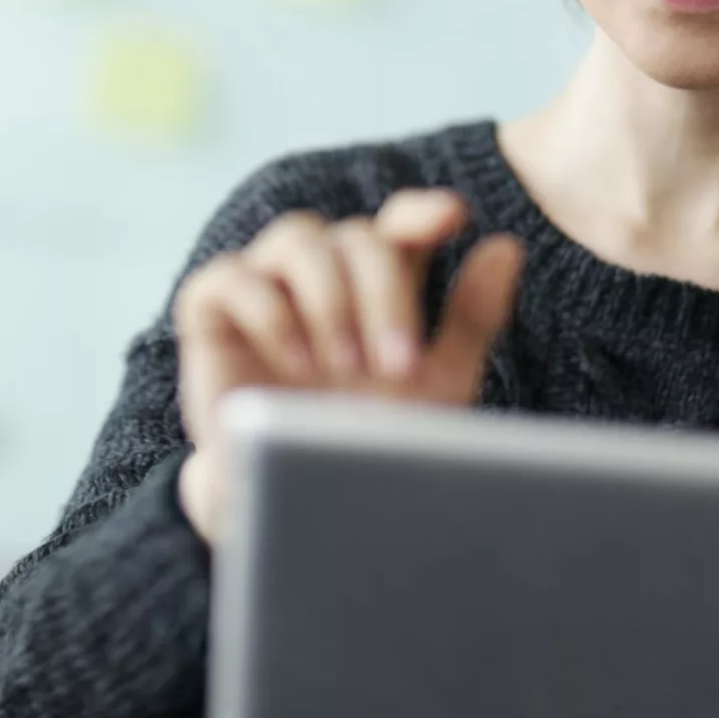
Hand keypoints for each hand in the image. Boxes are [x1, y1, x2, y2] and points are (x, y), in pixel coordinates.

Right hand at [173, 189, 522, 543]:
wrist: (301, 507)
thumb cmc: (367, 443)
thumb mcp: (438, 385)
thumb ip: (471, 317)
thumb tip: (508, 246)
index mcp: (375, 284)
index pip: (397, 225)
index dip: (421, 212)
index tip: (453, 217)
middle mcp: (321, 276)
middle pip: (355, 236)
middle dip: (383, 293)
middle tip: (396, 365)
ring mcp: (264, 288)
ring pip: (296, 237)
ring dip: (329, 296)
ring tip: (344, 366)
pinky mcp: (210, 314)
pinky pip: (229, 276)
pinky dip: (267, 309)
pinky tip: (296, 360)